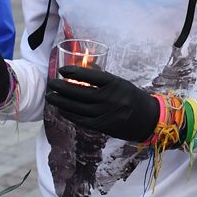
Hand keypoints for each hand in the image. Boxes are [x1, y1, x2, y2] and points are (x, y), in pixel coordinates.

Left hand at [46, 68, 160, 142]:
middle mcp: (110, 99)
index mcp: (115, 84)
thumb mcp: (120, 83)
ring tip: (50, 96)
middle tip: (50, 83)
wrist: (146, 119)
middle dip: (62, 87)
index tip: (61, 70)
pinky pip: (81, 120)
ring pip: (78, 107)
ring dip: (61, 101)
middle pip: (81, 92)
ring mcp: (105, 113)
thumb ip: (101, 78)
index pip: (92, 76)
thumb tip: (80, 70)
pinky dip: (69, 114)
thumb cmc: (130, 97)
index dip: (75, 72)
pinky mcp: (102, 126)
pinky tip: (61, 108)